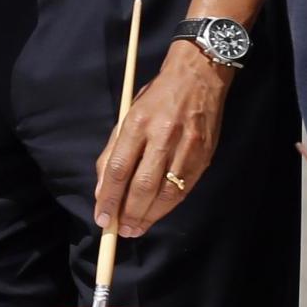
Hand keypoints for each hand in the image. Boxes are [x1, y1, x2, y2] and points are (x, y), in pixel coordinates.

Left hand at [91, 42, 226, 236]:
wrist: (199, 76)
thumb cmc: (157, 97)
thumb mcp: (128, 116)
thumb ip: (113, 152)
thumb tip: (102, 190)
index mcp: (138, 123)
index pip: (118, 168)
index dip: (108, 197)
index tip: (101, 217)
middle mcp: (163, 136)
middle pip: (143, 185)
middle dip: (129, 213)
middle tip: (119, 230)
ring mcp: (187, 147)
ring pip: (166, 193)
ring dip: (149, 216)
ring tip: (135, 229)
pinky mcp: (204, 156)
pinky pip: (184, 189)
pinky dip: (168, 206)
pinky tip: (156, 214)